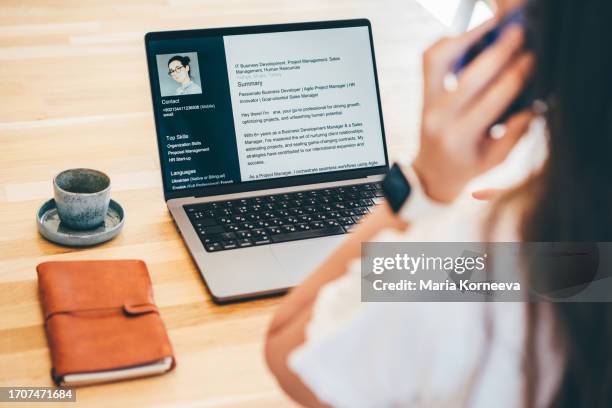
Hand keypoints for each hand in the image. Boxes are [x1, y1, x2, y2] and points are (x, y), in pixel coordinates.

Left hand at [412, 19, 534, 202]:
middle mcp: (439, 118)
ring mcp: (426, 102)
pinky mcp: (423, 92)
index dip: (514, 77)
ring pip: (439, 60)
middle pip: (469, 77)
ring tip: (493, 26)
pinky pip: (431, 59)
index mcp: (460, 137)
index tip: (533, 59)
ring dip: (467, 38)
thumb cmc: (468, 166)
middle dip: (497, 53)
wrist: (432, 173)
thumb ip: (516, 131)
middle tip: (518, 33)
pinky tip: (471, 36)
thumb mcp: (497, 158)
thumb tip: (536, 99)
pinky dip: (449, 42)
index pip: (491, 101)